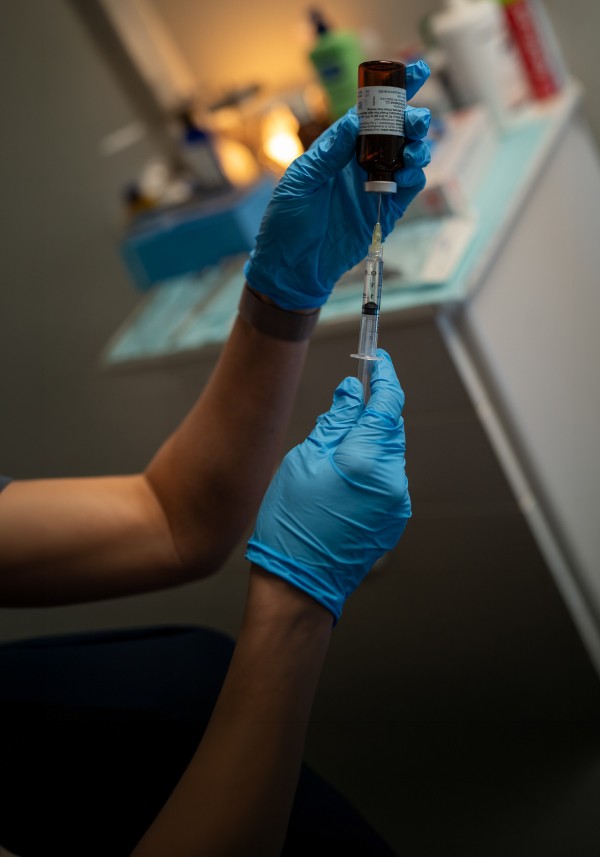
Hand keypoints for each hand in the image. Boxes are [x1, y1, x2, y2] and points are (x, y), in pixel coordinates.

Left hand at [244, 61, 430, 309]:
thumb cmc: (286, 223)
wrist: (292, 268)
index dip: (392, 90)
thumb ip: (329, 151)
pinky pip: (407, 190)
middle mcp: (359, 163)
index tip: (414, 71)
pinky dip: (413, 179)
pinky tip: (408, 176)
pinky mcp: (383, 213)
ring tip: (413, 153)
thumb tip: (355, 120)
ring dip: (417, 150)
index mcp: (338, 148)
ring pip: (407, 158)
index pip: (368, 112)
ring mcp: (373, 187)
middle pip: (395, 132)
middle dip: (411, 120)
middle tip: (415, 122)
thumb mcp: (300, 180)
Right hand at [246, 351, 410, 620]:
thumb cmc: (290, 524)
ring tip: (333, 453)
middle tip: (348, 402)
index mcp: (367, 459)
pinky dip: (370, 468)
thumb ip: (334, 421)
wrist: (299, 586)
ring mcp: (397, 502)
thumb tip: (352, 391)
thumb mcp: (303, 461)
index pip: (387, 403)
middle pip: (390, 428)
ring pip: (388, 454)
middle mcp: (392, 479)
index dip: (385, 376)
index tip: (379, 359)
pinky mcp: (394, 518)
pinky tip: (343, 479)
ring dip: (369, 442)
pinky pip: (386, 479)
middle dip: (372, 412)